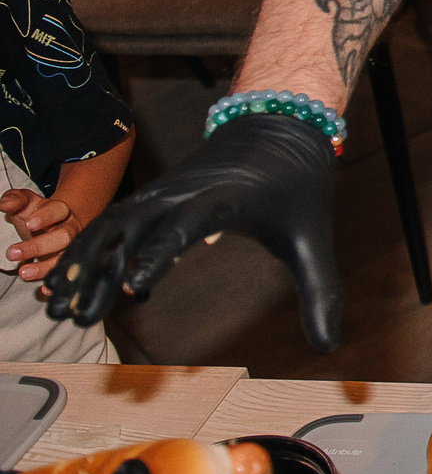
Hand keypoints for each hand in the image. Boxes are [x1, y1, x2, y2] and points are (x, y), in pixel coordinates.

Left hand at [0, 192, 83, 284]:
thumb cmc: (39, 214)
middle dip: (39, 246)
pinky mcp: (68, 265)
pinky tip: (44, 290)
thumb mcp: (27, 204)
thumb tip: (4, 203)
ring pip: (64, 258)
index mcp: (61, 211)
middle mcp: (70, 230)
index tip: (29, 223)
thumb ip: (15, 200)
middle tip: (11, 252)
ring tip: (23, 273)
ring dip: (45, 267)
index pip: (58, 210)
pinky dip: (56, 283)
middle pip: (63, 237)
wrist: (61, 225)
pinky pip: (66, 274)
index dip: (46, 217)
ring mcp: (70, 249)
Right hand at [40, 117, 340, 352]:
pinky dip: (85, 249)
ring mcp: (162, 191)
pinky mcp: (151, 196)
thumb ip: (319, 293)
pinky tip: (70, 284)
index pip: (187, 224)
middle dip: (103, 272)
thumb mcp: (313, 239)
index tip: (133, 287)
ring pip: (110, 225)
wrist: (277, 128)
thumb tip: (328, 346)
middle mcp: (183, 192)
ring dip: (83, 263)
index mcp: (225, 198)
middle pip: (132, 229)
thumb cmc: (296, 187)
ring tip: (60, 306)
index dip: (160, 253)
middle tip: (80, 318)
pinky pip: (107, 221)